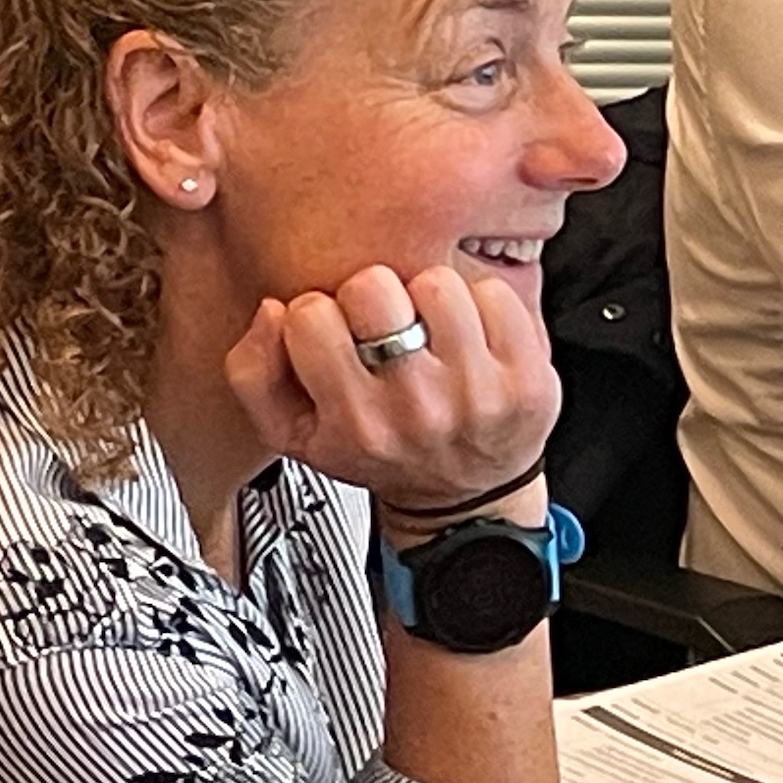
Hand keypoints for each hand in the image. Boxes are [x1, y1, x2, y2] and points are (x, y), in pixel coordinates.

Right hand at [224, 263, 561, 517]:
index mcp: (353, 421)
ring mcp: (477, 392)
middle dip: (372, 295)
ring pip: (438, 283)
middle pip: (374, 288)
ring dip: (428, 295)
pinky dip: (481, 302)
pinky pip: (496, 294)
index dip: (317, 312)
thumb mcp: (294, 436)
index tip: (335, 333)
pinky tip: (470, 334)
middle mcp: (415, 409)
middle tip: (384, 323)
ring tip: (428, 327)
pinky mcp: (527, 378)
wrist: (466, 499)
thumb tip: (273, 311)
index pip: (309, 316)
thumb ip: (255, 373)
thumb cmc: (380, 453)